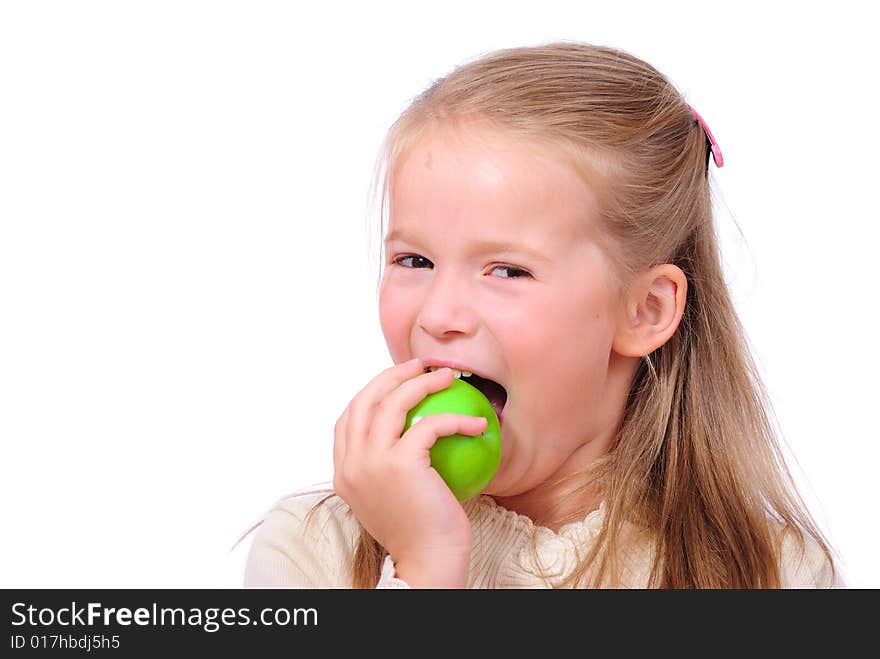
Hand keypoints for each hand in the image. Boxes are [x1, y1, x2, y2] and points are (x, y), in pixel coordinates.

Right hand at [333, 358, 486, 586]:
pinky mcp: (399, 464)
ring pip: (393, 402)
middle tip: (420, 365)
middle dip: (392, 374)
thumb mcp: (392, 498)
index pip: (348, 418)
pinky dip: (456, 419)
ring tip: (447, 377)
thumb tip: (411, 434)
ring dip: (422, 382)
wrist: (428, 563)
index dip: (370, 391)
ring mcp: (371, 462)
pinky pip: (430, 425)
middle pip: (366, 399)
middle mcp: (350, 464)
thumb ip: (387, 468)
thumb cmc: (421, 534)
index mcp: (343, 472)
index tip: (396, 381)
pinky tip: (476, 422)